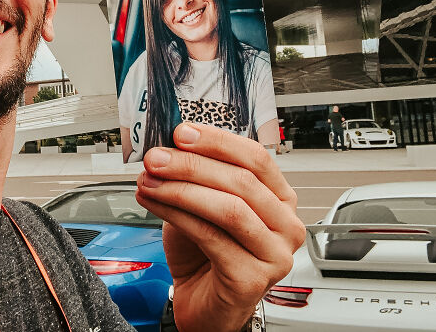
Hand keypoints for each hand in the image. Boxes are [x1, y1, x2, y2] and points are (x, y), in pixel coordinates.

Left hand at [135, 123, 304, 331]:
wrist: (203, 303)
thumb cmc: (206, 252)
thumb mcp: (202, 202)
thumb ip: (197, 175)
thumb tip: (169, 145)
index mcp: (280, 198)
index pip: (256, 158)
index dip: (218, 141)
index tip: (182, 132)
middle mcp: (286, 225)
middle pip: (242, 181)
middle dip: (192, 164)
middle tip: (156, 157)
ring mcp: (274, 255)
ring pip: (229, 209)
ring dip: (182, 189)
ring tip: (149, 181)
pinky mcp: (253, 279)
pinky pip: (211, 237)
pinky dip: (177, 215)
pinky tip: (155, 204)